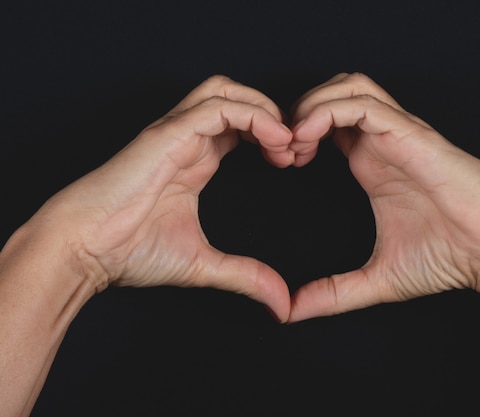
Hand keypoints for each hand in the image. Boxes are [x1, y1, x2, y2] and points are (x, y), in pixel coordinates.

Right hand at [35, 75, 293, 321]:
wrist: (84, 249)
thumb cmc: (129, 251)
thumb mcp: (204, 263)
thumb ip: (246, 276)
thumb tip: (281, 303)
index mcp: (195, 159)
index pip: (240, 126)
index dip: (271, 135)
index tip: (293, 162)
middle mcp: (187, 140)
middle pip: (236, 98)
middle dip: (273, 115)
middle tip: (296, 148)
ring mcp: (175, 133)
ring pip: (226, 91)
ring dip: (264, 109)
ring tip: (286, 142)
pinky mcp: (167, 134)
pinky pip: (217, 107)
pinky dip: (252, 115)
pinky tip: (273, 140)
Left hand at [288, 73, 479, 321]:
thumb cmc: (450, 256)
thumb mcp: (378, 278)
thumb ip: (334, 293)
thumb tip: (292, 312)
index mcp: (371, 163)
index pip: (326, 125)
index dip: (295, 136)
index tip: (279, 164)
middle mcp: (381, 142)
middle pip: (332, 95)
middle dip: (298, 113)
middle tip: (279, 149)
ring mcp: (396, 134)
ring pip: (347, 86)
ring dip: (311, 106)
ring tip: (295, 142)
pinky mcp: (409, 133)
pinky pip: (362, 103)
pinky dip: (328, 111)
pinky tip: (309, 138)